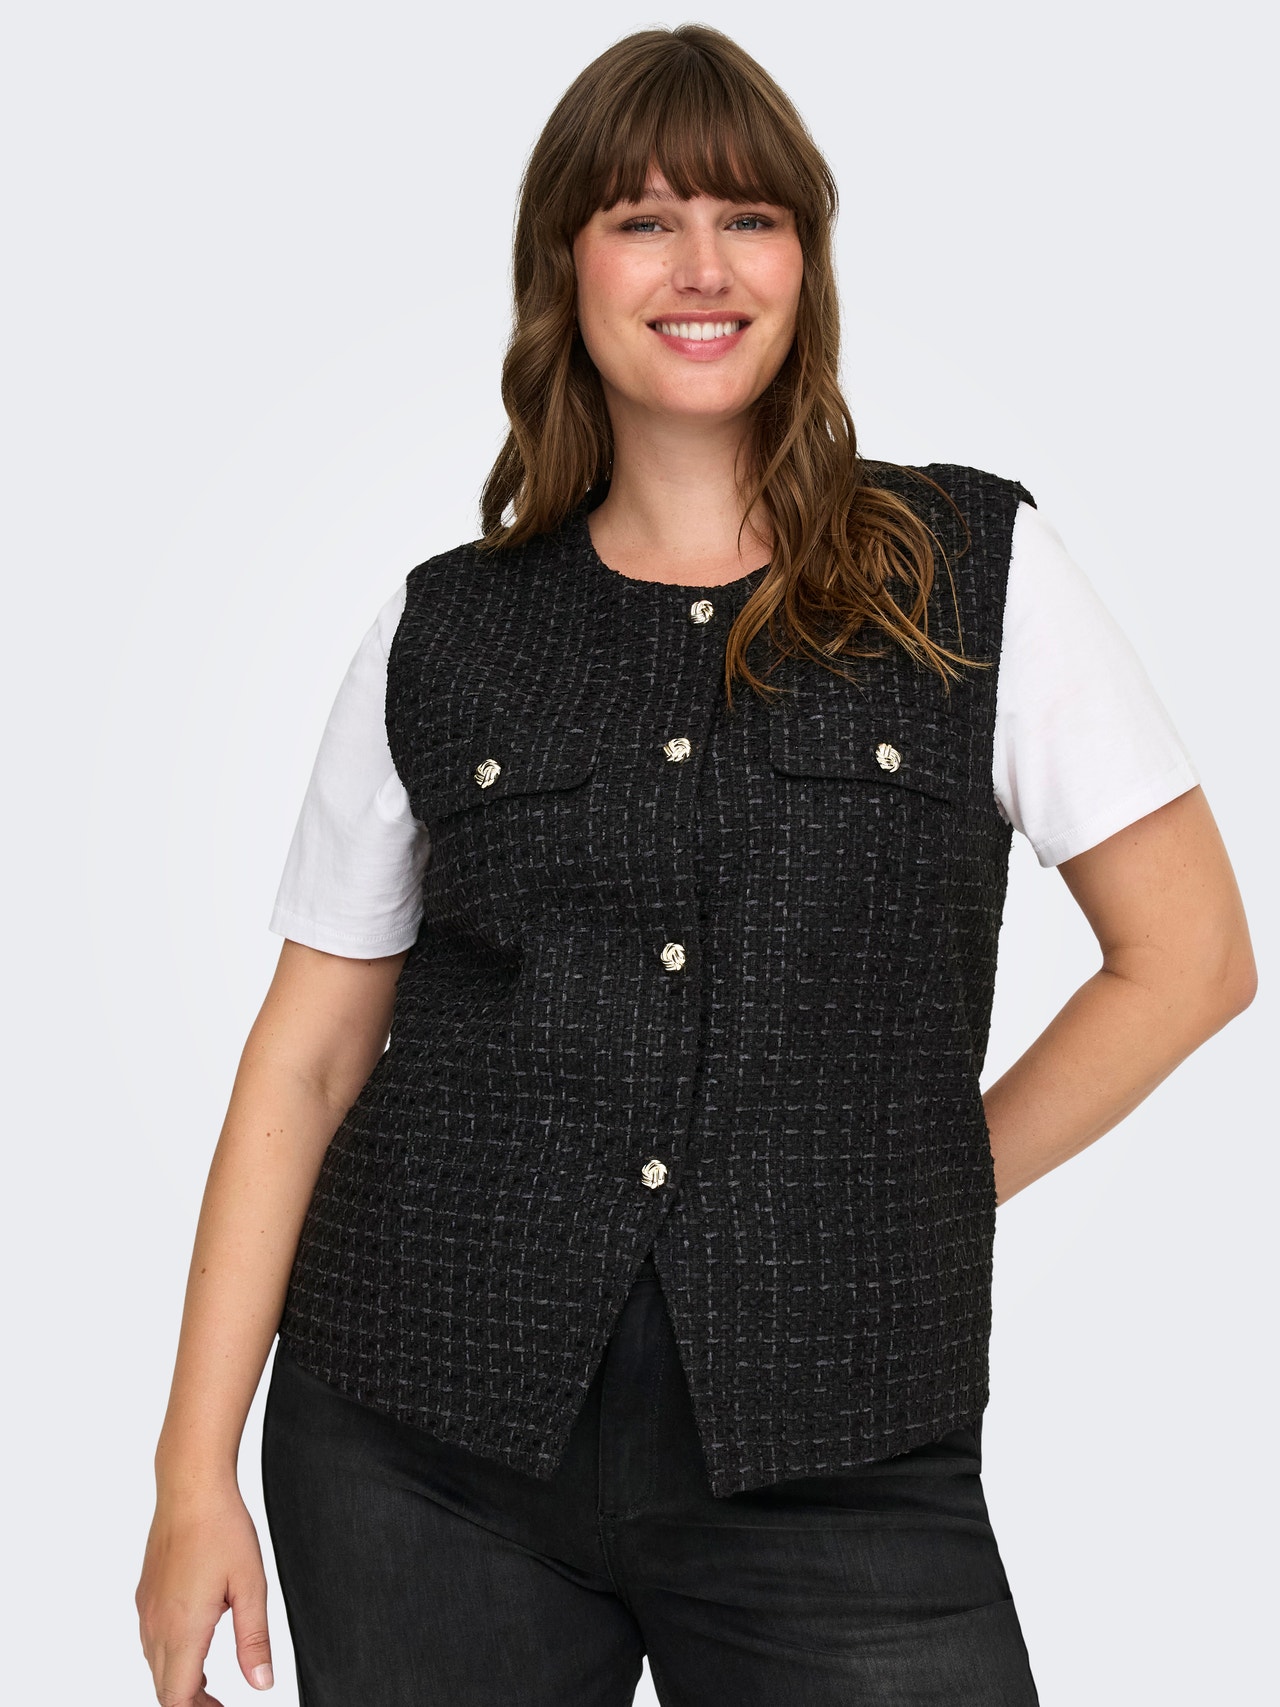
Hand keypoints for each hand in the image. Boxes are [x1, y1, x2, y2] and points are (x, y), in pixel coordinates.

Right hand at [136, 1482, 273, 1705]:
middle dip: (190, 1703)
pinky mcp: (146, 1594)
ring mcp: (148, 1609)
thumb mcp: (251, 1586)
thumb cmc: (223, 1529)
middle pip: (163, 1688)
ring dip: (179, 1681)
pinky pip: (151, 1640)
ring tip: (210, 1685)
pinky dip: (169, 1657)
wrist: (191, 1488)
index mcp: (183, 1629)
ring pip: (155, 1665)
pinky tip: (193, 1645)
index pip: (177, 1698)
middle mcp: (157, 1624)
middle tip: (220, 1704)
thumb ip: (255, 1640)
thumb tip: (261, 1684)